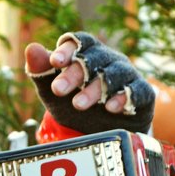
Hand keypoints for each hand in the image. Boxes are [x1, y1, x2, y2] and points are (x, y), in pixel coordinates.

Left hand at [25, 32, 154, 133]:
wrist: (102, 134)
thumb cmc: (76, 105)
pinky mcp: (144, 93)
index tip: (55, 62)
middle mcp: (109, 60)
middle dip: (75, 73)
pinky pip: (138, 90)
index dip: (68, 48)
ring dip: (95, 89)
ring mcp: (128, 75)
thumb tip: (31, 48)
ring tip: (78, 105)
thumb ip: (41, 71)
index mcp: (87, 53)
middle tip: (57, 91)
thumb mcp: (53, 92)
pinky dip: (124, 97)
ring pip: (114, 74)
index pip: (80, 41)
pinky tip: (111, 108)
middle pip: (94, 58)